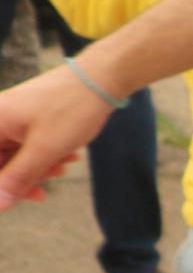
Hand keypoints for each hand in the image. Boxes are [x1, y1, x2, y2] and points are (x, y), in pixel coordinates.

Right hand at [0, 66, 119, 208]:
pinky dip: (43, 157)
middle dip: (21, 179)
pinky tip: (67, 157)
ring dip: (36, 169)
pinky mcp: (25, 121)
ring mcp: (9, 120)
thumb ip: (17, 178)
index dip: (1, 185)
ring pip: (12, 158)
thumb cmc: (72, 108)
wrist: (101, 77)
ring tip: (63, 166)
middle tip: (44, 190)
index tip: (25, 195)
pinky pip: (25, 147)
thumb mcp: (45, 150)